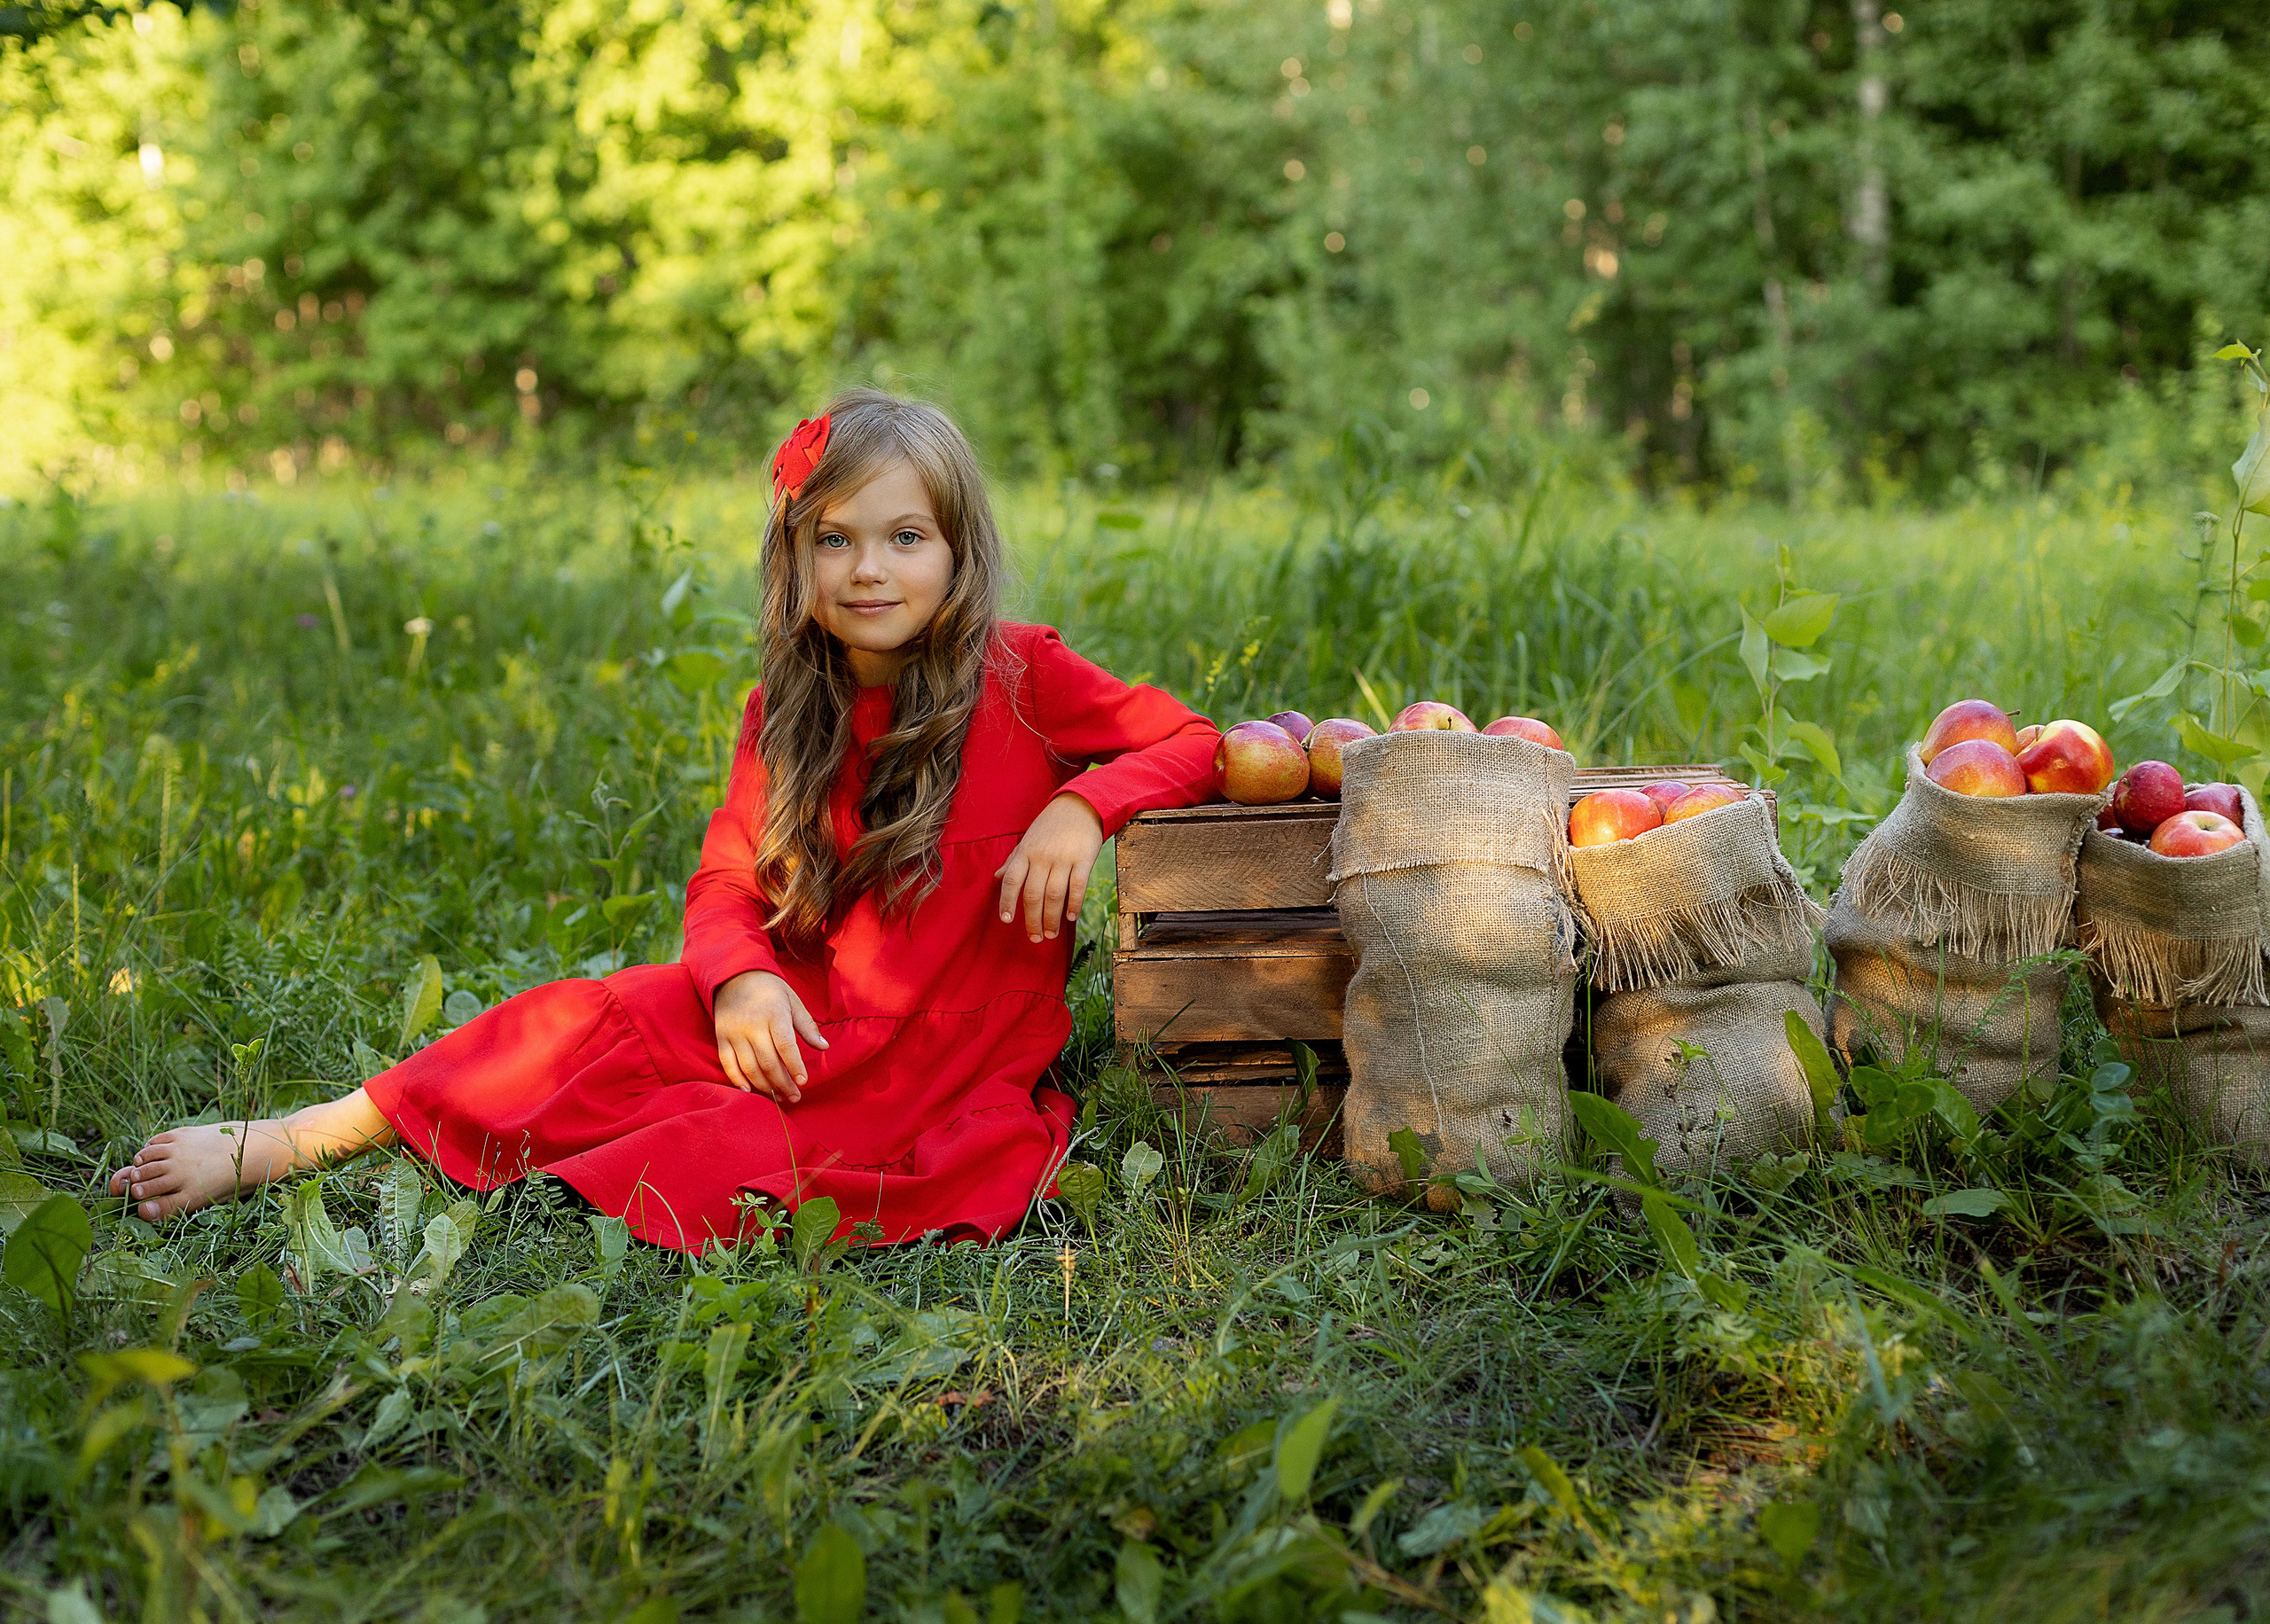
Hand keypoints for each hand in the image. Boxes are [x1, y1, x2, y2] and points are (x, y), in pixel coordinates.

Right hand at [712, 971, 827, 1102]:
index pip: (786, 1046)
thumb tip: (824, 1047)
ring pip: (749, 1067)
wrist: (734, 975)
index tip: (803, 1082)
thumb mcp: (792, 1000)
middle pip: (768, 1062)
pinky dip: (737, 1079)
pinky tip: (749, 1090)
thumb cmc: (769, 989)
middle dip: (783, 1083)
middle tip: (794, 1096)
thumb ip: (807, 1025)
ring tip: (778, 1096)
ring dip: (764, 1086)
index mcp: (774, 1013)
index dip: (795, 1066)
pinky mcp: (721, 1037)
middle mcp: (752, 1025)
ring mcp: (734, 1032)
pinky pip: (728, 1063)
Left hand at [995, 792, 1105, 943]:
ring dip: (1052, 918)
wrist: (1080, 805)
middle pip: (1033, 894)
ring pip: (1055, 895)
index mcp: (1025, 852)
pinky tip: (1071, 917)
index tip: (1007, 920)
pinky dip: (1074, 904)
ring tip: (1051, 934)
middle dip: (1033, 920)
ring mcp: (1063, 858)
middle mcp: (1042, 857)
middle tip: (1035, 938)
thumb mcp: (1028, 840)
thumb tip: (997, 878)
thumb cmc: (1050, 826)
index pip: (1011, 881)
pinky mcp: (1084, 859)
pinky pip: (1078, 886)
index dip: (1007, 902)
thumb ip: (1013, 860)